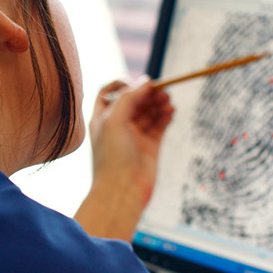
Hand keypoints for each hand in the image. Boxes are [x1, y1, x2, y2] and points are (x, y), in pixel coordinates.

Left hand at [74, 77, 174, 240]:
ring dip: (158, 102)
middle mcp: (118, 125)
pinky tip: (171, 111)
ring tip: (167, 100)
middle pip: (134, 100)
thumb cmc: (111, 157)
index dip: (123, 84)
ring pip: (149, 111)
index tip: (135, 84)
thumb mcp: (114, 120)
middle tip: (160, 90)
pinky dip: (166, 115)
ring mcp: (135, 135)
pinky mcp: (151, 145)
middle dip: (147, 93)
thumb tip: (146, 81)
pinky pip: (160, 124)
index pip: (109, 92)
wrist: (123, 190)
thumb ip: (129, 97)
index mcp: (102, 118)